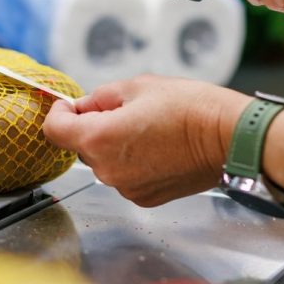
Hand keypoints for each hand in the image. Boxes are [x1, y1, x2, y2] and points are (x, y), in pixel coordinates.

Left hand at [42, 76, 251, 207]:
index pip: (54, 130)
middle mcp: (107, 170)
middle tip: (125, 109)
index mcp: (99, 138)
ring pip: (105, 161)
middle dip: (94, 126)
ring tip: (149, 128)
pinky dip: (133, 162)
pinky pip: (125, 176)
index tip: (70, 105)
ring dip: (115, 145)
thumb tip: (84, 106)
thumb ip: (101, 97)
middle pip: (82, 146)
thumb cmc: (190, 108)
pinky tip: (159, 147)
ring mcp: (126, 187)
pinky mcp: (145, 197)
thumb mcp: (138, 86)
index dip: (59, 113)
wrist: (229, 138)